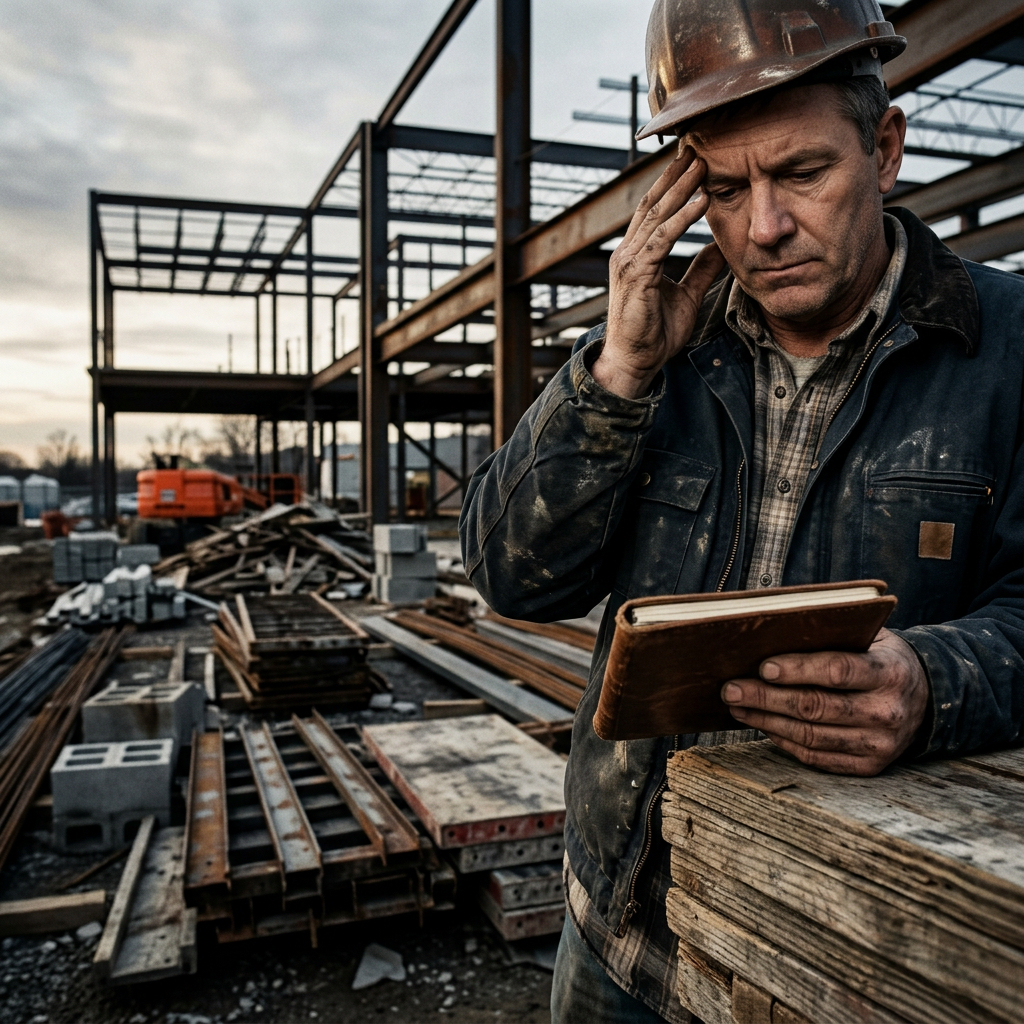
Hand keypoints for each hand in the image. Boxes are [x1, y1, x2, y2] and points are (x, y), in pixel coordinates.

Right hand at [593, 143, 727, 398]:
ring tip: (703, 165)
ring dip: (681, 188)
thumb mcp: (687, 295)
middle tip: (699, 148)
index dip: (673, 185)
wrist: (634, 362)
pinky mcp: (636, 275)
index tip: (695, 162)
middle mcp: (628, 252)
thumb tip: (722, 247)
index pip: (654, 211)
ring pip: (657, 215)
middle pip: (653, 204)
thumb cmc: (655, 333)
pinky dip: (682, 219)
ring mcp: (629, 262)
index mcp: (637, 255)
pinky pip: (661, 240)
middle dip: (676, 176)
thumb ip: (702, 270)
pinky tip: (701, 202)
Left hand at [720, 629, 928, 775]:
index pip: (837, 671)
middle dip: (766, 698)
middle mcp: (888, 712)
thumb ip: (832, 636)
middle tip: (731, 689)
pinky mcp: (869, 766)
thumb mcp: (870, 637)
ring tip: (738, 707)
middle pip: (815, 707)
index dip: (797, 670)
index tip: (763, 667)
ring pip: (811, 735)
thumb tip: (771, 636)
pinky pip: (817, 756)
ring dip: (767, 721)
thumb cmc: (882, 659)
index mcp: (890, 672)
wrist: (927, 697)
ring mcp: (880, 744)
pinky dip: (784, 741)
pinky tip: (763, 726)